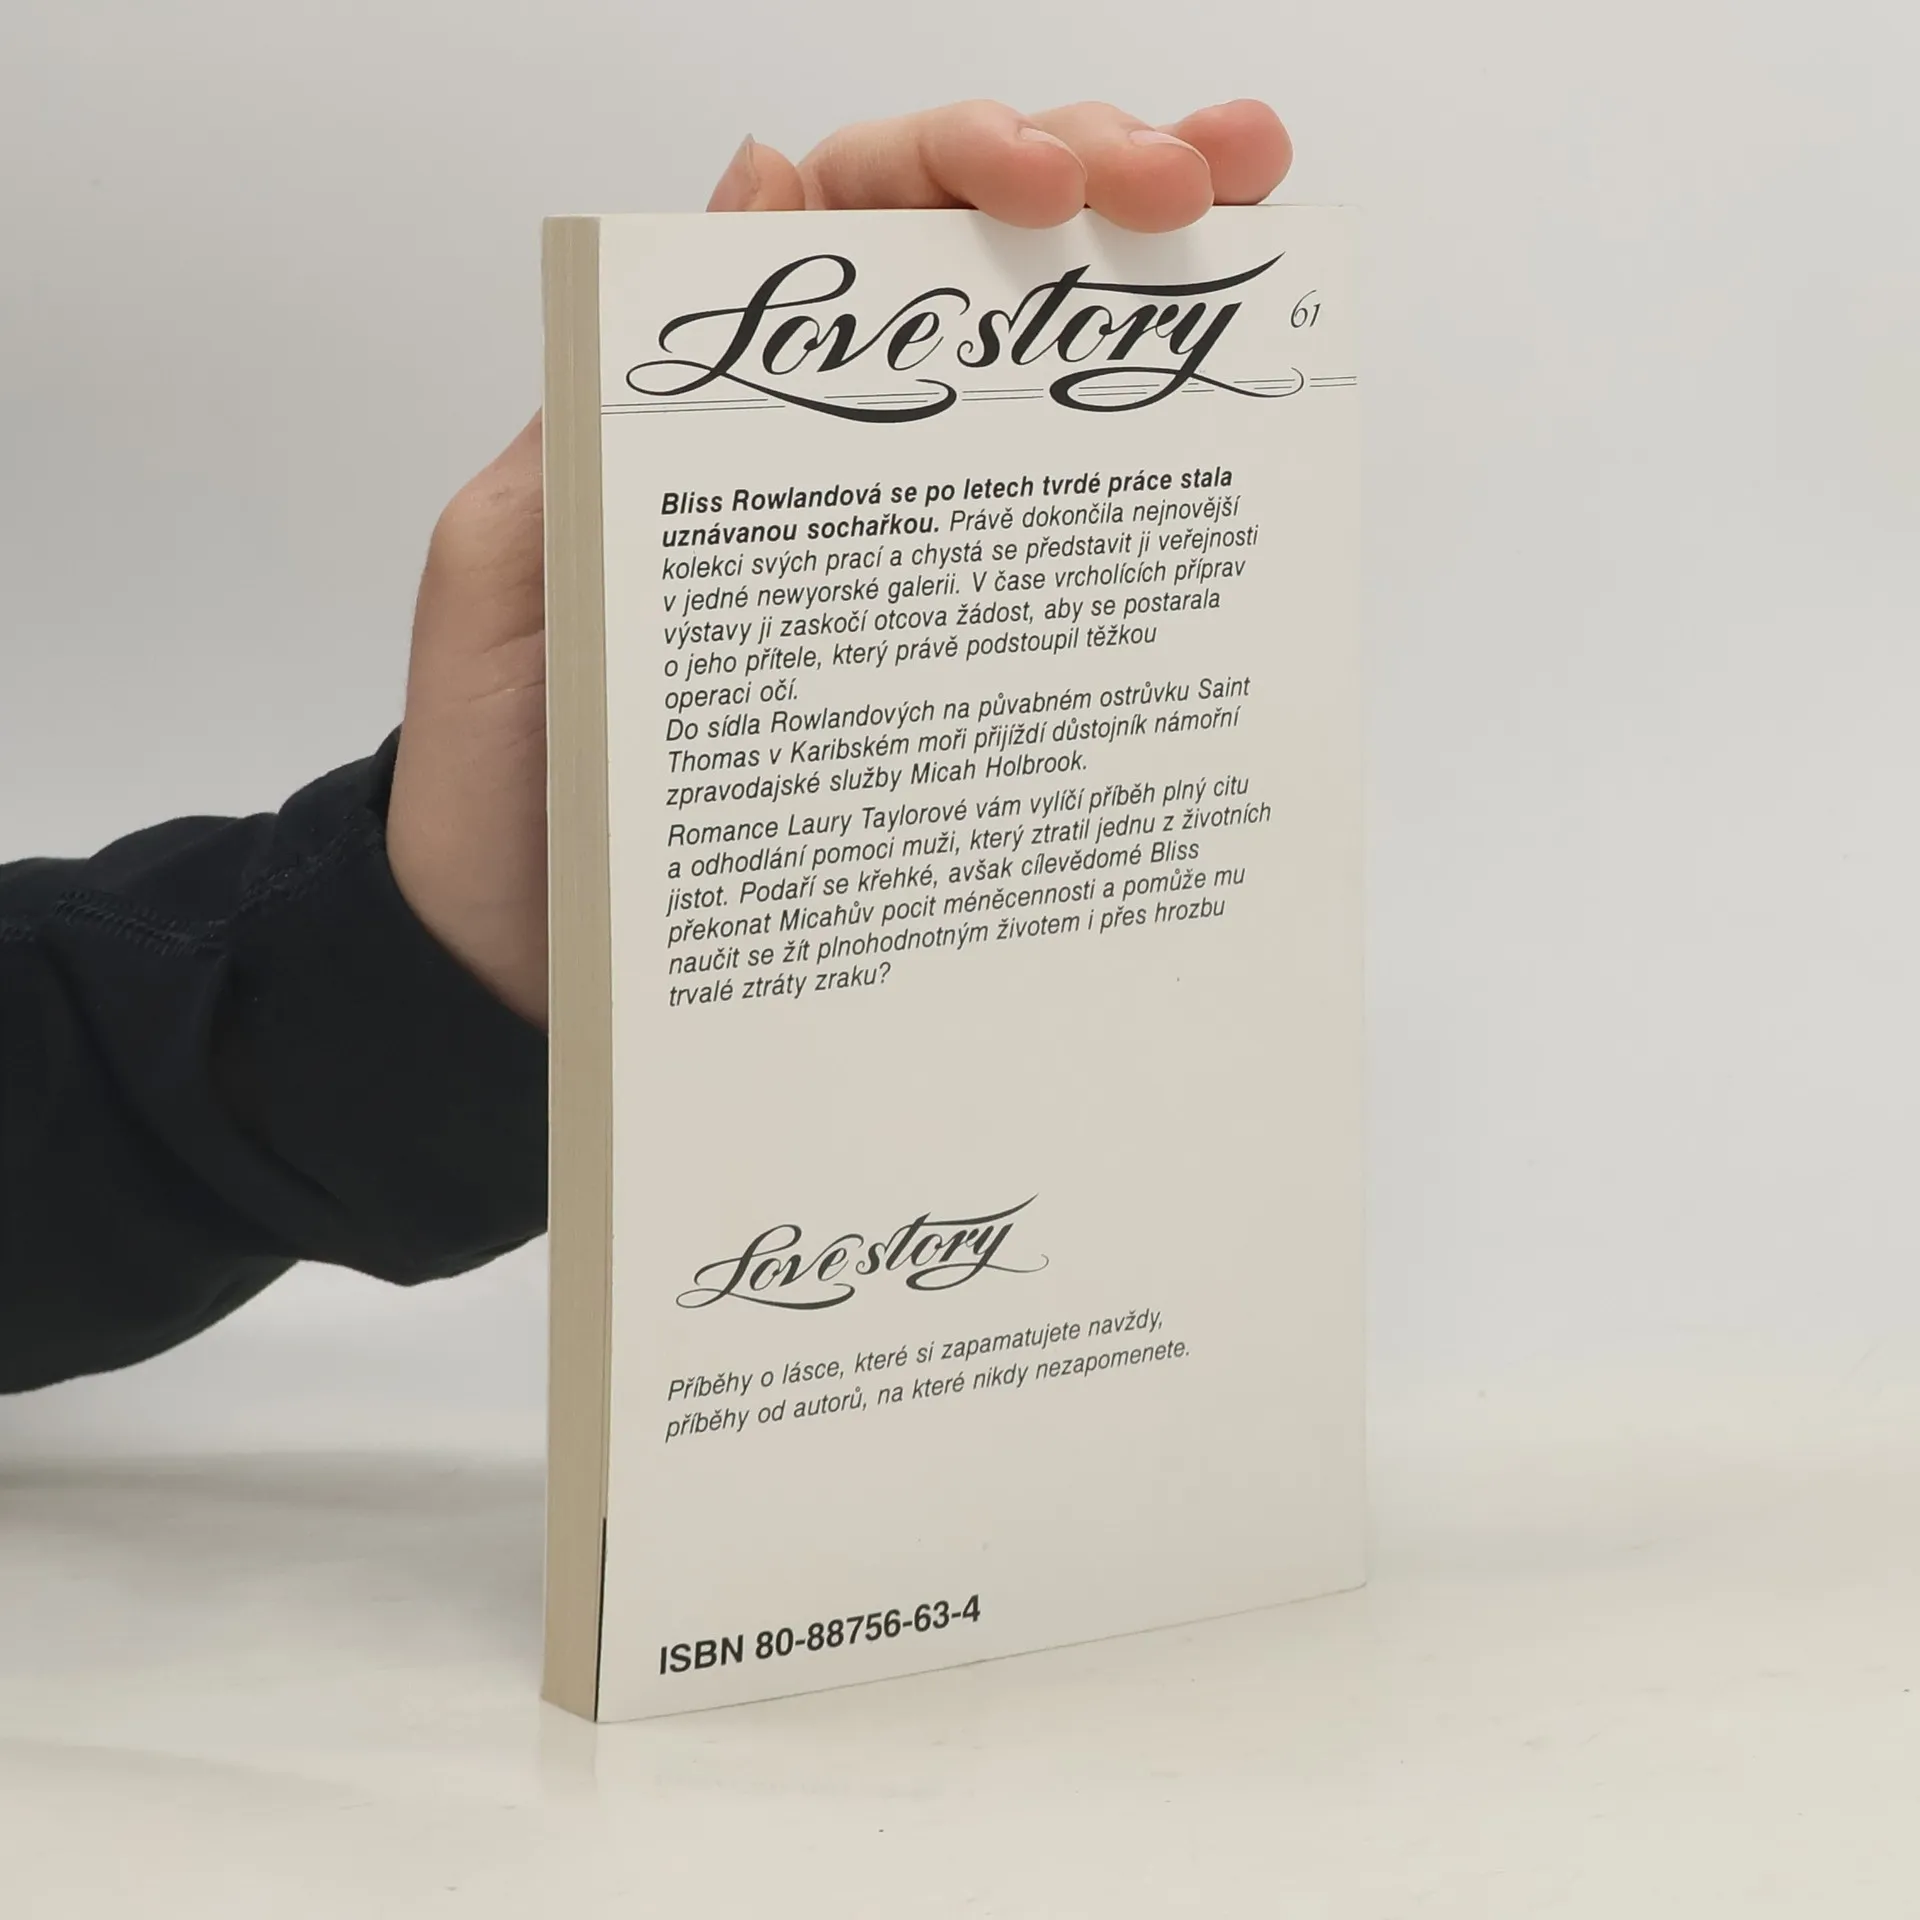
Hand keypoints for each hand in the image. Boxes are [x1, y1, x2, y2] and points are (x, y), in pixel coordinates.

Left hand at [386, 99, 1292, 1027]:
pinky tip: (1215, 456)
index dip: (957, 158)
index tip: (1057, 179)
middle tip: (1209, 178)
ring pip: (1028, 398)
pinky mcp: (936, 681)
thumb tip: (763, 185)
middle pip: (968, 272)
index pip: (844, 218)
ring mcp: (890, 571)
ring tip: (1254, 235)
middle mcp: (816, 467)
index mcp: (706, 411)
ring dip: (1147, 296)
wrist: (524, 968)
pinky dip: (1131, 503)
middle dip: (1100, 179)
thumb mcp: (512, 569)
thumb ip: (615, 404)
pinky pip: (1038, 574)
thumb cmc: (498, 779)